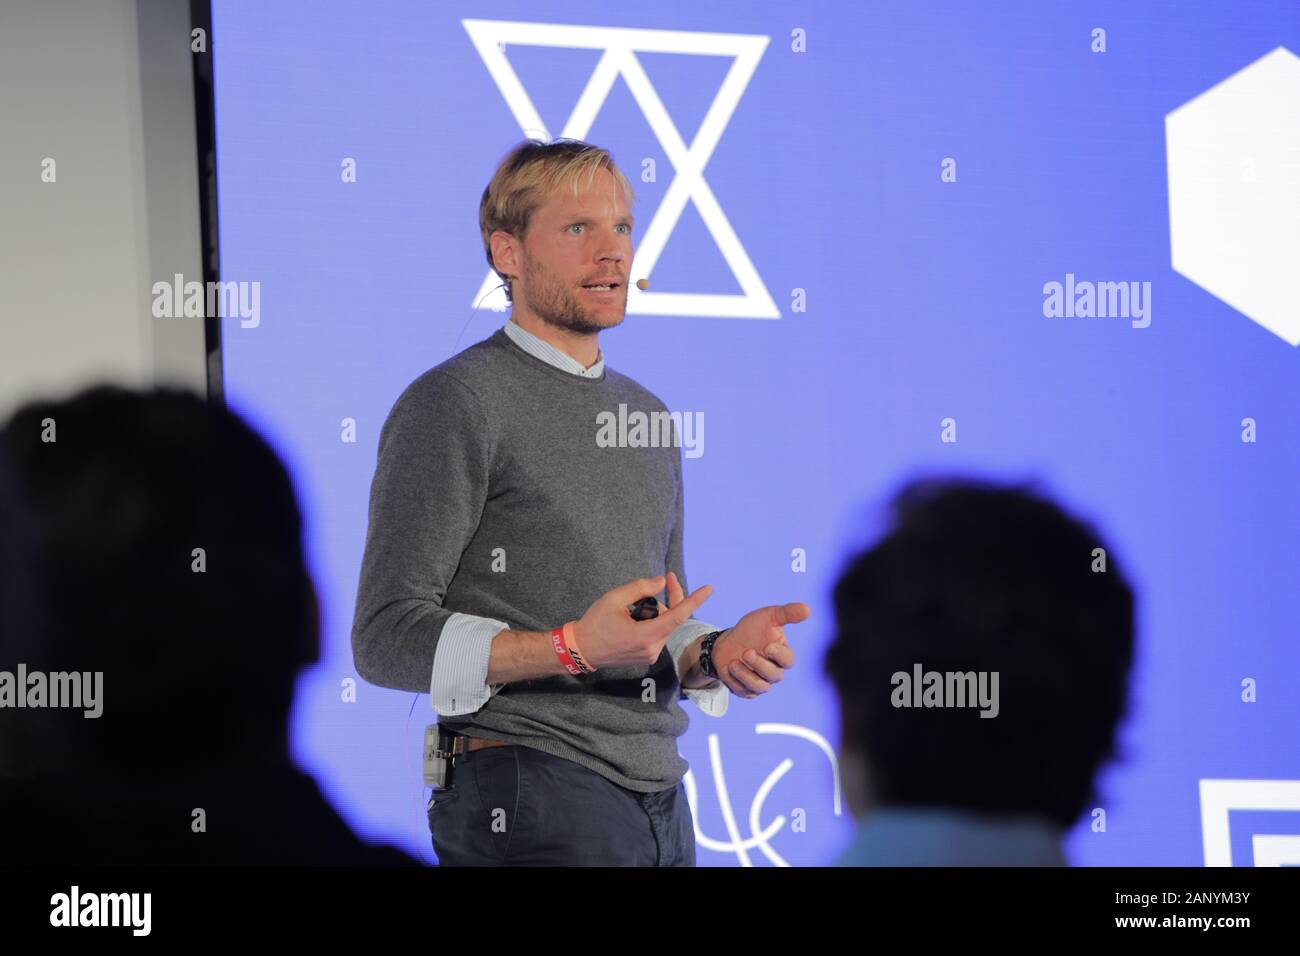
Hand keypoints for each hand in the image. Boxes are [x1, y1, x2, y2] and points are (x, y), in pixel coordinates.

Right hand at [573, 575, 713, 670]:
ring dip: (658, 611)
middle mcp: (652, 648)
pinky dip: (653, 621)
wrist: (580, 650)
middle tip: (667, 578)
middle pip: (673, 619)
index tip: (709, 588)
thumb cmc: (594, 623)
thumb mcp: (614, 599)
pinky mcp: (647, 656)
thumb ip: (640, 589)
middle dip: (672, 598)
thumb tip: (661, 582)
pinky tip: (634, 617)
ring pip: (665, 626)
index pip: (678, 616)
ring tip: (634, 606)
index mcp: (645, 636)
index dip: (694, 600)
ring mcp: (650, 655)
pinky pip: (658, 633)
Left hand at [710, 601, 807, 698]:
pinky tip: (726, 668)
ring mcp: (760, 682)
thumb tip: (807, 609)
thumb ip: (787, 613)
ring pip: (759, 687)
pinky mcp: (746, 690)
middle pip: (774, 676)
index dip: (779, 655)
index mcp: (782, 654)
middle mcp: (773, 671)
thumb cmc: (751, 629)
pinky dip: (733, 681)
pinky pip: (742, 691)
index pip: (788, 660)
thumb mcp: (768, 617)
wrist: (727, 641)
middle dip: (759, 665)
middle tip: (746, 652)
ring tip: (733, 662)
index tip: (768, 646)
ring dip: (745, 675)